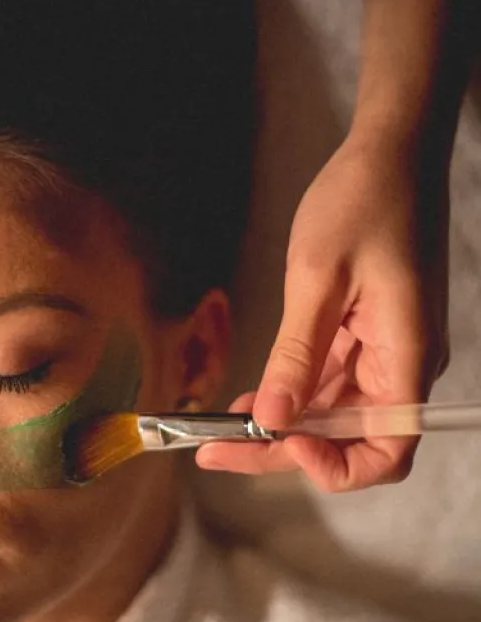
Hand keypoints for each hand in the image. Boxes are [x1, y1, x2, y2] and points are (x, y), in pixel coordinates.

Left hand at [197, 132, 447, 490]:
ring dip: (277, 428)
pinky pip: (325, 384)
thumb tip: (271, 420)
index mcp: (405, 356)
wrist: (390, 154)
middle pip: (345, 440)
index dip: (336, 467)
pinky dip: (286, 396)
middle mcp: (399, 365)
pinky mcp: (362, 338)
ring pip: (329, 416)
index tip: (280, 443)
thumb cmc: (364, 202)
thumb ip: (297, 356)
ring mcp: (381, 353)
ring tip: (217, 434)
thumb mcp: (319, 279)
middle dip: (280, 452)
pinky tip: (245, 400)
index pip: (387, 451)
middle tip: (214, 453)